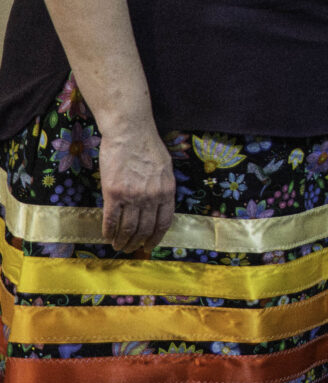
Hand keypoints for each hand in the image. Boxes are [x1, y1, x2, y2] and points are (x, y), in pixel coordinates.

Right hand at [97, 120, 174, 253]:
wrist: (130, 133)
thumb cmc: (148, 147)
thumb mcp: (165, 169)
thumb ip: (163, 188)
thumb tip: (158, 205)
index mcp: (167, 191)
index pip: (164, 222)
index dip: (156, 237)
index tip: (150, 245)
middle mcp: (151, 197)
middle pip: (145, 229)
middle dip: (137, 243)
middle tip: (131, 249)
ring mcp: (132, 196)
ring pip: (127, 228)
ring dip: (122, 240)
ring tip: (118, 246)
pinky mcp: (113, 194)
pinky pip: (110, 219)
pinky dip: (108, 231)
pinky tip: (107, 236)